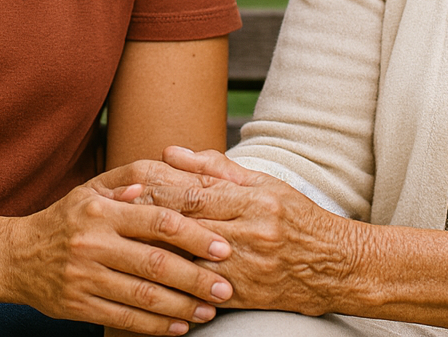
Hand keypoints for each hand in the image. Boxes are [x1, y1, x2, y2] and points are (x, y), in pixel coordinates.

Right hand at [1, 180, 234, 334]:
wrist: (15, 256)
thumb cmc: (66, 219)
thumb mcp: (91, 190)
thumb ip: (127, 180)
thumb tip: (159, 179)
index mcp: (102, 210)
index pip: (158, 221)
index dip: (195, 236)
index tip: (223, 248)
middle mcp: (92, 243)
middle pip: (155, 264)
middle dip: (196, 279)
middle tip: (226, 288)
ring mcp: (83, 277)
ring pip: (142, 296)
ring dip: (181, 307)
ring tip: (209, 310)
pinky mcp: (77, 305)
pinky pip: (123, 319)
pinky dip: (155, 326)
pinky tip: (178, 327)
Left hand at [120, 147, 362, 316]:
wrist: (337, 267)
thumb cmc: (299, 218)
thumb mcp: (264, 183)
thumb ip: (217, 168)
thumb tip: (171, 151)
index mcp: (253, 200)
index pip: (195, 192)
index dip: (155, 189)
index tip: (124, 187)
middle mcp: (249, 232)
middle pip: (185, 224)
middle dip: (144, 220)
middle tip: (110, 217)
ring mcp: (247, 267)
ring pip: (188, 260)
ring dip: (151, 255)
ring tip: (120, 249)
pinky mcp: (246, 296)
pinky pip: (202, 291)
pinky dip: (174, 285)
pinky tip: (148, 283)